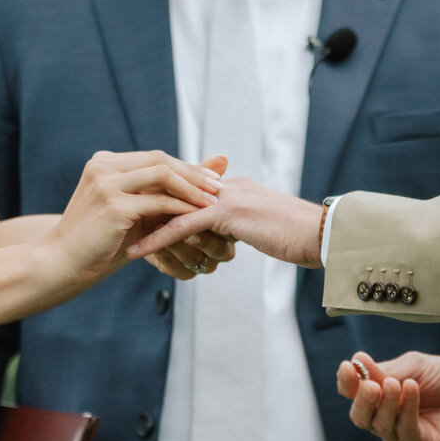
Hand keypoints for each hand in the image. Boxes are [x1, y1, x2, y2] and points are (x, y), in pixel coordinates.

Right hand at [46, 151, 223, 290]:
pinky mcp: (112, 204)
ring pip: (161, 175)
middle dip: (193, 173)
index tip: (211, 180)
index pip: (154, 157)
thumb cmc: (99, 242)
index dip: (186, 167)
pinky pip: (157, 201)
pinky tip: (196, 218)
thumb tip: (199, 177)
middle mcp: (102, 166)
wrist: (61, 264)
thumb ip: (160, 193)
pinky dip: (180, 208)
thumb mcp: (132, 212)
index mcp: (104, 163)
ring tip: (212, 202)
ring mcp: (105, 183)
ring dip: (191, 188)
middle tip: (218, 187)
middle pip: (160, 160)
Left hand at [124, 175, 325, 268]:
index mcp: (236, 189)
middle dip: (142, 207)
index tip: (133, 215)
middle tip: (111, 221)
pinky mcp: (230, 214)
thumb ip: (246, 227)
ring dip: (142, 222)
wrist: (328, 236)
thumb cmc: (305, 238)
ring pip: (174, 207)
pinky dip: (157, 239)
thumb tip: (231, 239)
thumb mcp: (268, 229)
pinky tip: (136, 253)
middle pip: (174, 193)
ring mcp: (228, 198)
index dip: (160, 204)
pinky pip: (184, 226)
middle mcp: (228, 188)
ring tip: (114, 237)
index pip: (187, 192)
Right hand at [335, 349, 439, 440]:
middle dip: (362, 400)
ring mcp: (401, 434)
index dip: (347, 382)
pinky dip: (406, 413)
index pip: (352, 392)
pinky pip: (404, 435)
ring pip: (380, 426)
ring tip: (400, 384)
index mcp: (380, 393)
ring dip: (387, 404)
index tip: (349, 367)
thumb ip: (387, 371)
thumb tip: (356, 362)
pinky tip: (412, 391)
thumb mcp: (416, 366)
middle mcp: (386, 416)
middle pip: (360, 415)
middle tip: (372, 385)